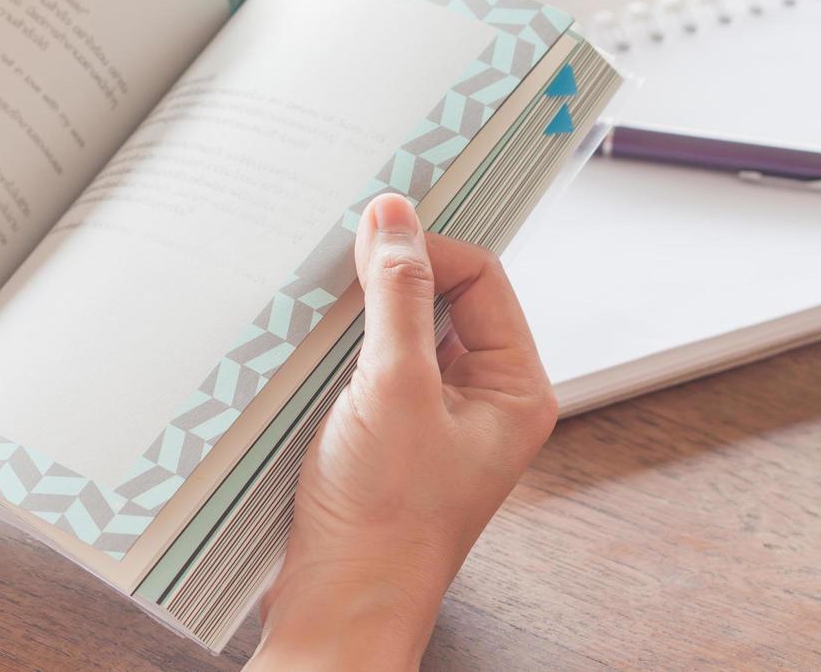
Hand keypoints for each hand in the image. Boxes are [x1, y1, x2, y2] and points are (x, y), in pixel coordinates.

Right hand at [250, 193, 557, 669]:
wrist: (339, 604)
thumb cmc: (386, 519)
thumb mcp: (395, 390)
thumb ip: (397, 297)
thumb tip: (394, 216)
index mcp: (515, 388)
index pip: (480, 279)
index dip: (429, 248)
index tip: (371, 230)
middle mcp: (481, 396)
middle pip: (440, 297)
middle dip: (390, 274)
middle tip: (340, 255)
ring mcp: (431, 414)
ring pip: (399, 327)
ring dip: (359, 310)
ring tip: (319, 302)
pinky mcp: (385, 428)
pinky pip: (368, 360)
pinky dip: (338, 343)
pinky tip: (304, 342)